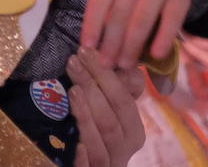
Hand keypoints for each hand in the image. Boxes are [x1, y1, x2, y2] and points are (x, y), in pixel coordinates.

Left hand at [68, 48, 145, 166]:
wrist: (88, 165)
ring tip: (73, 90)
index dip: (106, 74)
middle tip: (74, 62)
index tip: (86, 51)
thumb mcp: (110, 110)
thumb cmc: (99, 132)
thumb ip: (118, 89)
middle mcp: (124, 149)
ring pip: (101, 141)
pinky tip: (77, 145)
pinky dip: (83, 156)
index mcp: (133, 131)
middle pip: (111, 118)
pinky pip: (89, 166)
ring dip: (87, 115)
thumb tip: (125, 63)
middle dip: (93, 87)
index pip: (123, 100)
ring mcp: (107, 163)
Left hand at [81, 0, 190, 68]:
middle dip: (111, 43)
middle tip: (106, 64)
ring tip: (125, 64)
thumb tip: (93, 45)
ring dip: (131, 46)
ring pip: (141, 21)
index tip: (87, 47)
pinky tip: (155, 56)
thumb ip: (105, 8)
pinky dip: (162, 40)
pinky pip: (170, 22)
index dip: (91, 24)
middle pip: (120, 14)